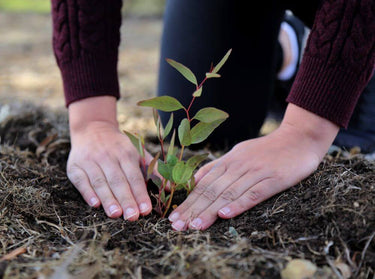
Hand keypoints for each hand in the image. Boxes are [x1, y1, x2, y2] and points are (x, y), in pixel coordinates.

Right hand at [67, 96, 152, 219]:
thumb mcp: (138, 153)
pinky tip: (95, 205)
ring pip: (100, 182)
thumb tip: (170, 186)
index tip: (146, 210)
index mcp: (126, 154)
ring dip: (108, 199)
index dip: (140, 193)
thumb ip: (153, 170)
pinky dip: (88, 193)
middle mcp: (107, 156)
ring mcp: (90, 161)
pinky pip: (81, 181)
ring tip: (116, 214)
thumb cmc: (119, 147)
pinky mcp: (74, 167)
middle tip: (132, 217)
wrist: (92, 128)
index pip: (134, 177)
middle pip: (118, 181)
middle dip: (126, 199)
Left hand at [168, 104, 338, 230]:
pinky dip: (239, 204)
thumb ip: (219, 167)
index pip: (203, 184)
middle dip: (192, 209)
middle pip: (211, 190)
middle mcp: (238, 166)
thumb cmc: (267, 150)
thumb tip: (197, 180)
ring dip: (209, 210)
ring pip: (228, 193)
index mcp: (228, 161)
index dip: (187, 201)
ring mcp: (255, 171)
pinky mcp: (274, 178)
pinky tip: (226, 215)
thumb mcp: (238, 154)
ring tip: (194, 226)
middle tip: (177, 226)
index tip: (173, 217)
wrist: (299, 137)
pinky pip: (254, 192)